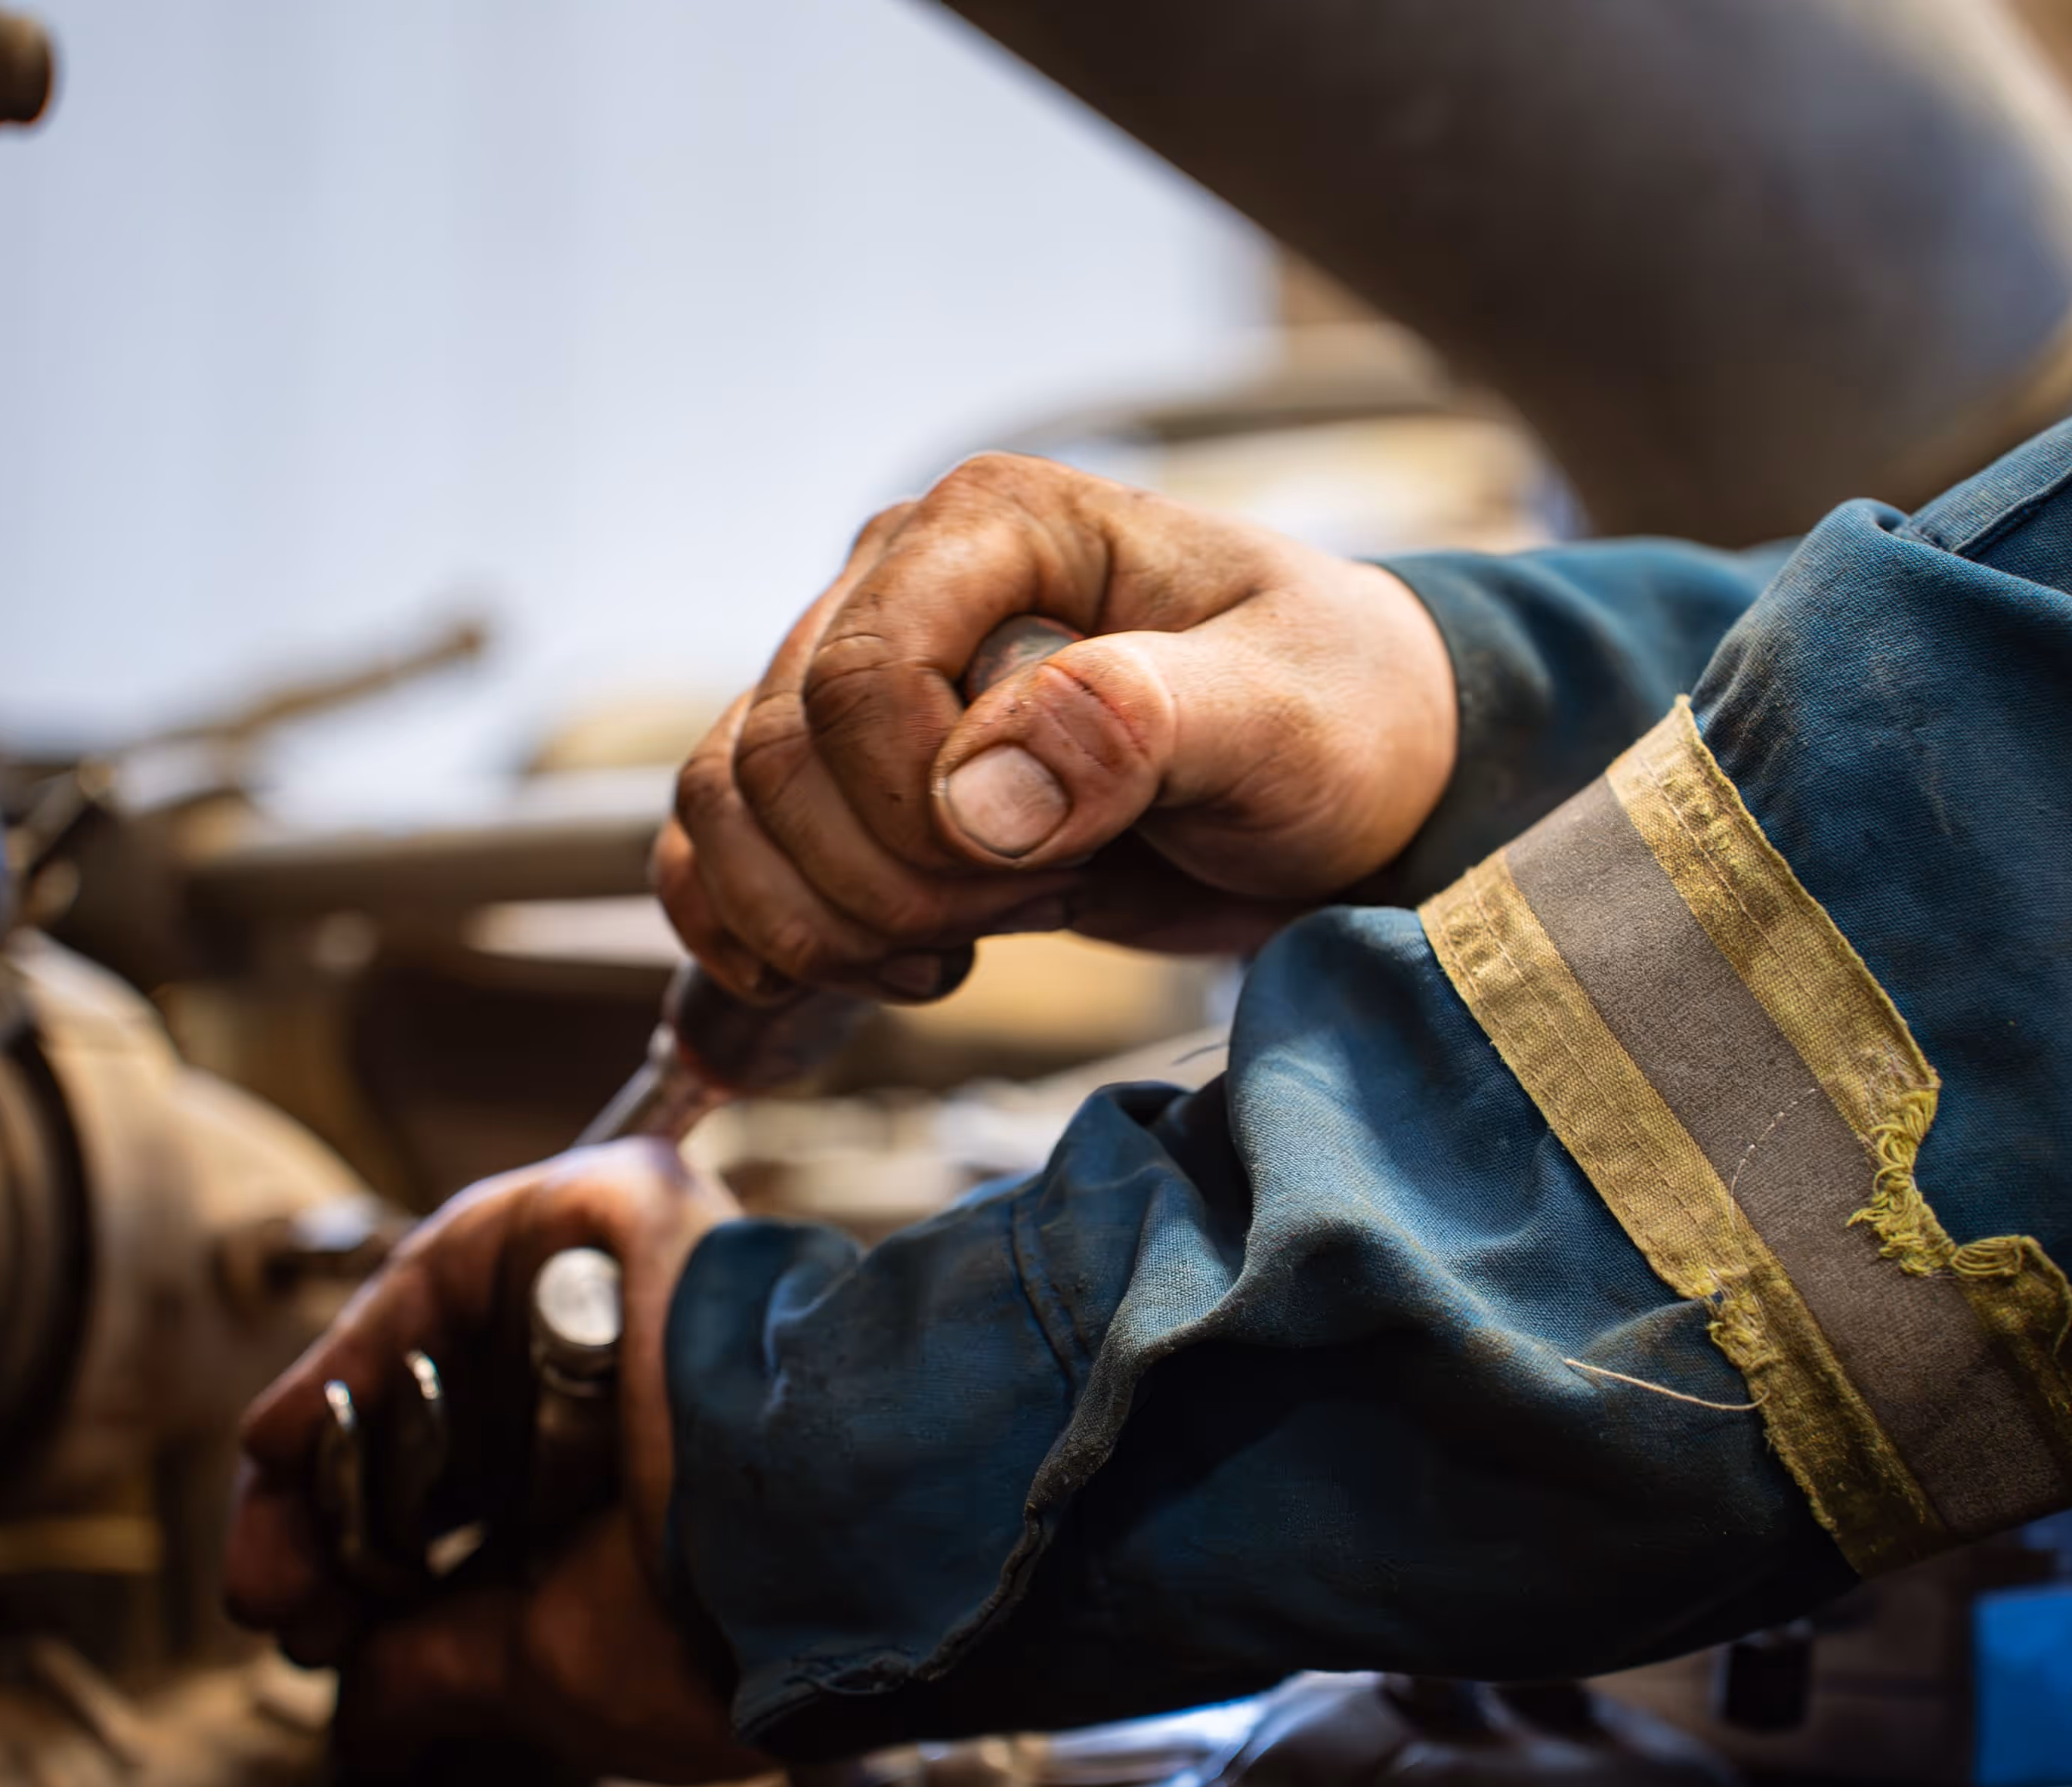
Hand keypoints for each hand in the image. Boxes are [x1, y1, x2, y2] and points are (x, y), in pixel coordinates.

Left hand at [222, 1143, 765, 1783]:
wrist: (838, 1523)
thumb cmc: (739, 1622)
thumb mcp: (557, 1672)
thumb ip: (443, 1673)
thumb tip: (365, 1723)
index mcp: (638, 1501)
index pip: (469, 1523)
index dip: (368, 1579)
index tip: (308, 1635)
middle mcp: (623, 1390)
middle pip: (432, 1435)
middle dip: (329, 1521)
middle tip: (270, 1590)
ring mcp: (613, 1293)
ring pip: (430, 1351)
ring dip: (327, 1441)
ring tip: (266, 1514)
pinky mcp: (610, 1210)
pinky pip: (450, 1267)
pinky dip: (360, 1346)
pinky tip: (290, 1428)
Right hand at [653, 451, 1457, 1001]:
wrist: (1353, 788)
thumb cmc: (1341, 722)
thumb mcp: (1286, 719)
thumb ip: (1143, 726)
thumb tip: (979, 794)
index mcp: (992, 525)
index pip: (857, 680)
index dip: (923, 813)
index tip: (1056, 866)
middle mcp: (899, 585)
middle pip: (775, 762)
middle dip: (889, 884)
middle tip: (1042, 904)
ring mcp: (860, 685)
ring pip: (726, 813)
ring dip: (829, 924)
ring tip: (967, 945)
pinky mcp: (851, 783)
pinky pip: (718, 854)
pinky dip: (759, 937)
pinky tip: (864, 976)